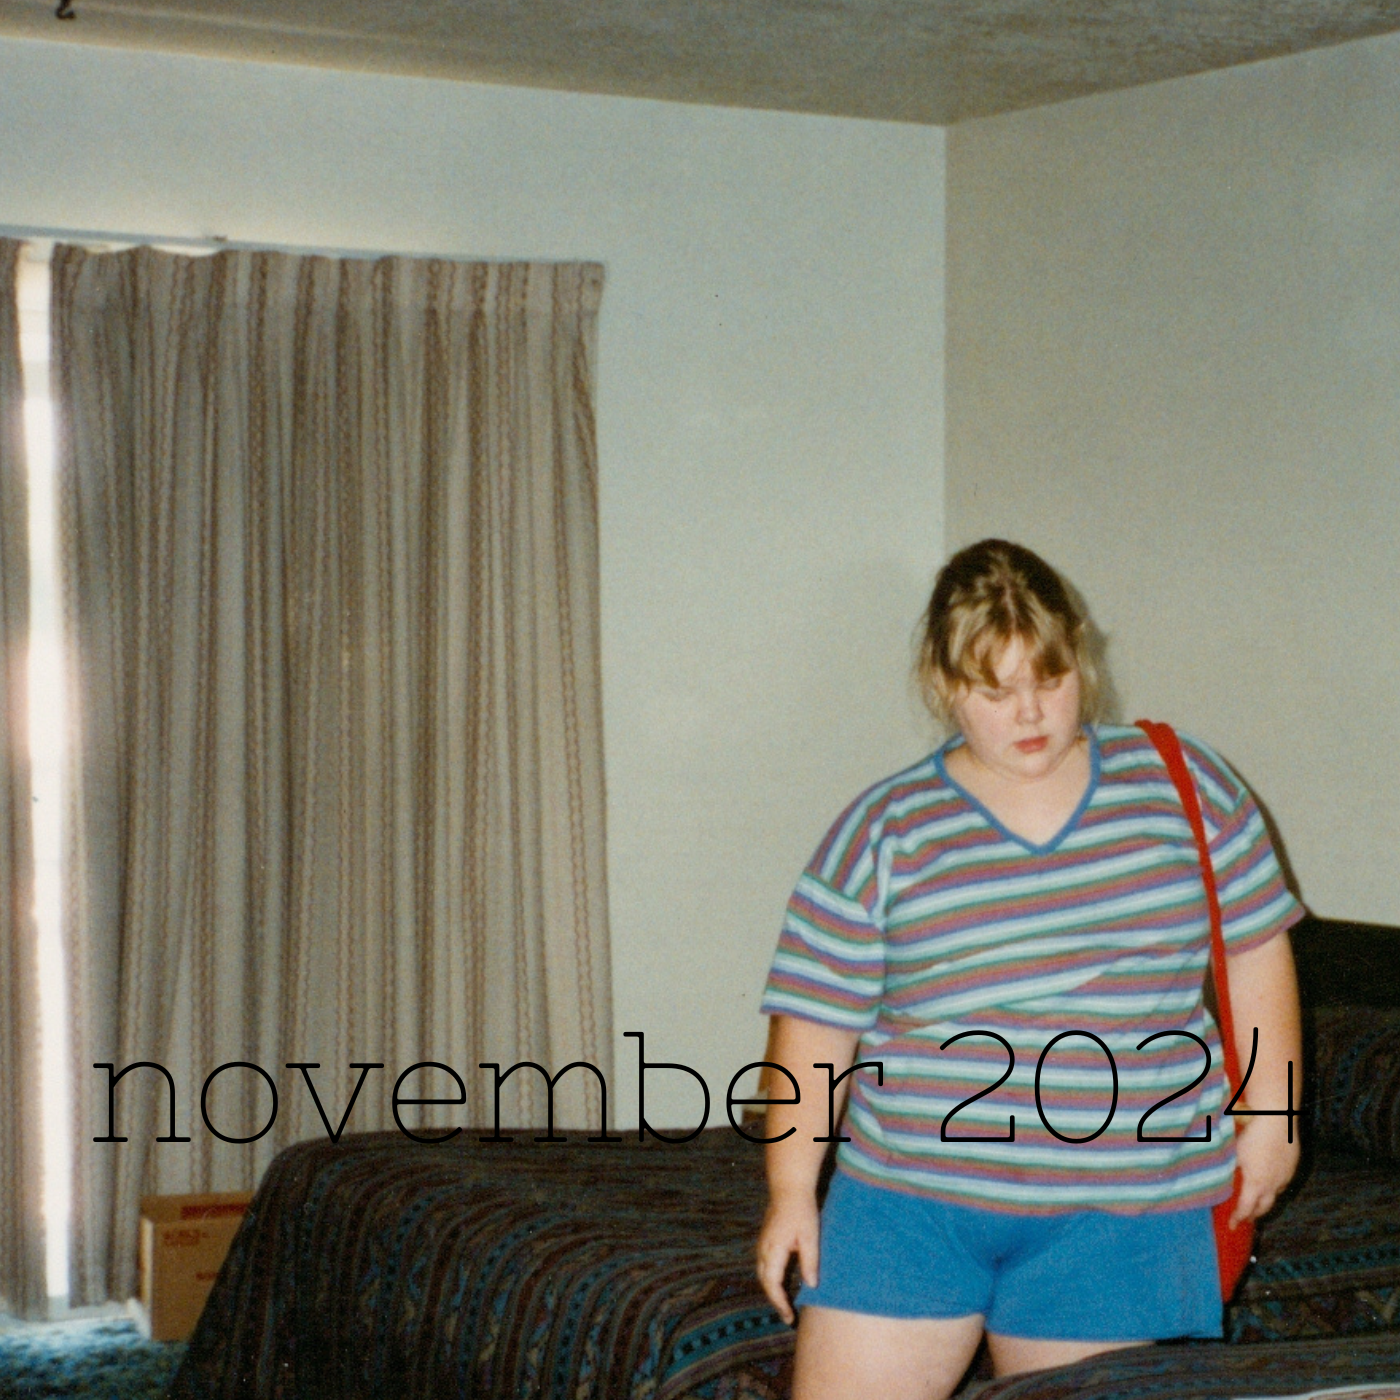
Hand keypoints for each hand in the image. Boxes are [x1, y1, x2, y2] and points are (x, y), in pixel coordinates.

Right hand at [756, 1189, 819, 1324]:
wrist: (789, 1187)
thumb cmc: (802, 1210)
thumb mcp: (810, 1237)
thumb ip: (809, 1262)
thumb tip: (811, 1285)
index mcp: (773, 1250)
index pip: (772, 1284)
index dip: (779, 1302)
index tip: (788, 1316)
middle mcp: (763, 1249)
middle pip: (765, 1281)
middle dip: (775, 1299)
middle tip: (788, 1315)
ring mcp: (763, 1243)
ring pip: (763, 1273)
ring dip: (772, 1289)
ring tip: (786, 1302)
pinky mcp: (766, 1239)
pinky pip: (765, 1264)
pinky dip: (772, 1277)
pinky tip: (783, 1281)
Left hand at [1230, 1114, 1300, 1226]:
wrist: (1276, 1120)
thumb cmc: (1251, 1135)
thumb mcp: (1233, 1153)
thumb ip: (1229, 1169)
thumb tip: (1222, 1178)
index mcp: (1256, 1183)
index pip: (1246, 1208)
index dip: (1238, 1218)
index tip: (1232, 1226)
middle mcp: (1273, 1184)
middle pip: (1264, 1207)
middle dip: (1254, 1215)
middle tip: (1245, 1218)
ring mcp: (1285, 1176)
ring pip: (1275, 1195)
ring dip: (1265, 1200)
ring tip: (1257, 1202)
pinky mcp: (1293, 1166)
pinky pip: (1283, 1182)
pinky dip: (1274, 1186)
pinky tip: (1269, 1181)